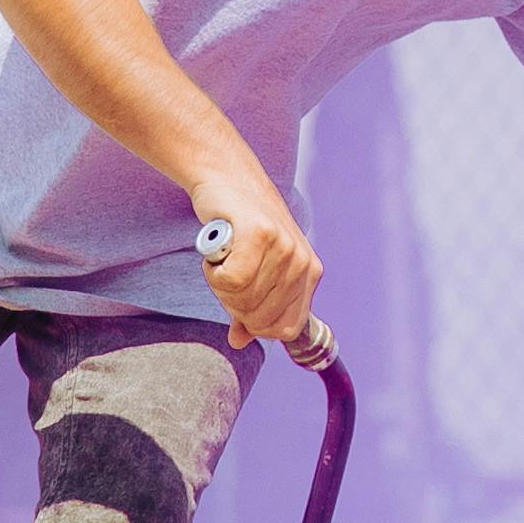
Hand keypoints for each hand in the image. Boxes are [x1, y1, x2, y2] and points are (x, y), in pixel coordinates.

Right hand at [191, 172, 322, 349]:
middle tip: (226, 274)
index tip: (240, 302)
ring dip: (220, 284)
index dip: (255, 324)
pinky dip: (213, 271)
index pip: (285, 329)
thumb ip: (250, 309)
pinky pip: (230, 280)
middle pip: (260, 318)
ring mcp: (285, 248)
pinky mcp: (261, 235)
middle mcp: (303, 263)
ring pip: (243, 299)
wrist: (229, 180)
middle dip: (233, 304)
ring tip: (224, 258)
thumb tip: (239, 342)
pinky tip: (217, 251)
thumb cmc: (242, 228)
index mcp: (310, 275)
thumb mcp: (256, 271)